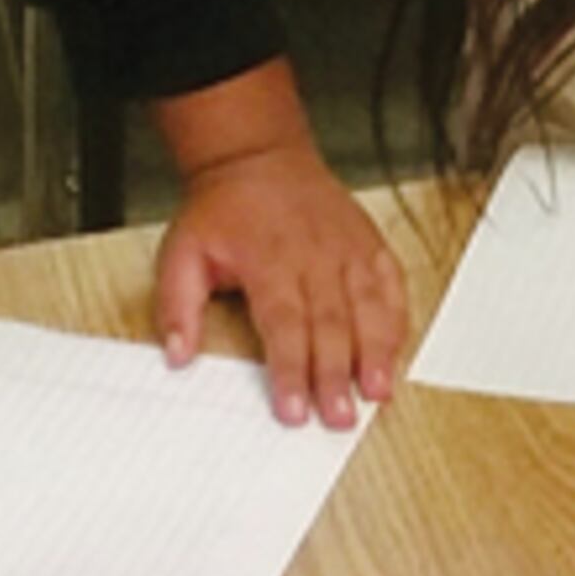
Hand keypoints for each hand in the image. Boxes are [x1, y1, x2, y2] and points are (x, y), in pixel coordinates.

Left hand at [156, 148, 411, 428]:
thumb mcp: (182, 252)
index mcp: (269, 261)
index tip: (294, 410)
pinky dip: (397, 319)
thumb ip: (177, 306)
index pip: (283, 326)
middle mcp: (314, 257)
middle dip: (336, 377)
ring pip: (368, 308)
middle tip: (340, 418)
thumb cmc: (224, 208)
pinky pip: (391, 286)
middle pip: (330, 326)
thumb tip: (177, 354)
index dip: (291, 371)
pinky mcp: (368, 245)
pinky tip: (397, 350)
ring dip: (376, 353)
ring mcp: (347, 251)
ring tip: (377, 392)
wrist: (258, 156)